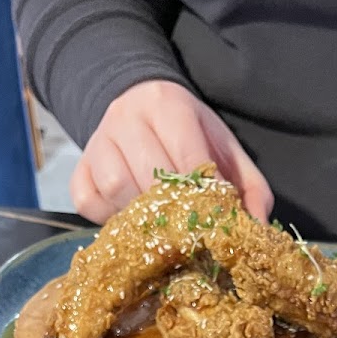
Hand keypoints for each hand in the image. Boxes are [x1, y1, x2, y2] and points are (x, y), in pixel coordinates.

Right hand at [70, 80, 273, 223]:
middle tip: (189, 232)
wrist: (139, 105)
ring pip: (116, 189)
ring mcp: (98, 142)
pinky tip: (129, 218)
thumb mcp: (225, 149)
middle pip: (149, 177)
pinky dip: (109, 218)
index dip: (204, 197)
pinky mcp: (79, 168)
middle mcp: (127, 117)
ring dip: (141, 216)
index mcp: (168, 105)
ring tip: (159, 224)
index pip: (187, 158)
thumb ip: (249, 187)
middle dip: (174, 212)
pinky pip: (88, 202)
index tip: (215, 222)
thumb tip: (257, 229)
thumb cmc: (189, 134)